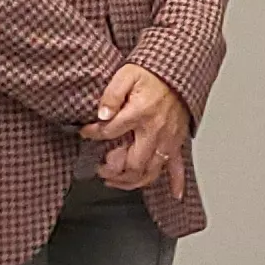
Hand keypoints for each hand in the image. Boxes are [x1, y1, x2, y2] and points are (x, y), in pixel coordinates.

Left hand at [87, 63, 192, 198]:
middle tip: (100, 168)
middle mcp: (156, 131)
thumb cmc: (153, 72)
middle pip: (133, 164)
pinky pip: (179, 166)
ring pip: (151, 171)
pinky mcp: (177, 141)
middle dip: (113, 170)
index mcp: (140, 113)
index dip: (92, 134)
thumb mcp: (126, 75)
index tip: (85, 133)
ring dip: (132, 181)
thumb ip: (111, 95)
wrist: (180, 70)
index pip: (109, 131)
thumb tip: (102, 115)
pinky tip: (175, 194)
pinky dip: (177, 182)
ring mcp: (168, 139)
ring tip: (116, 181)